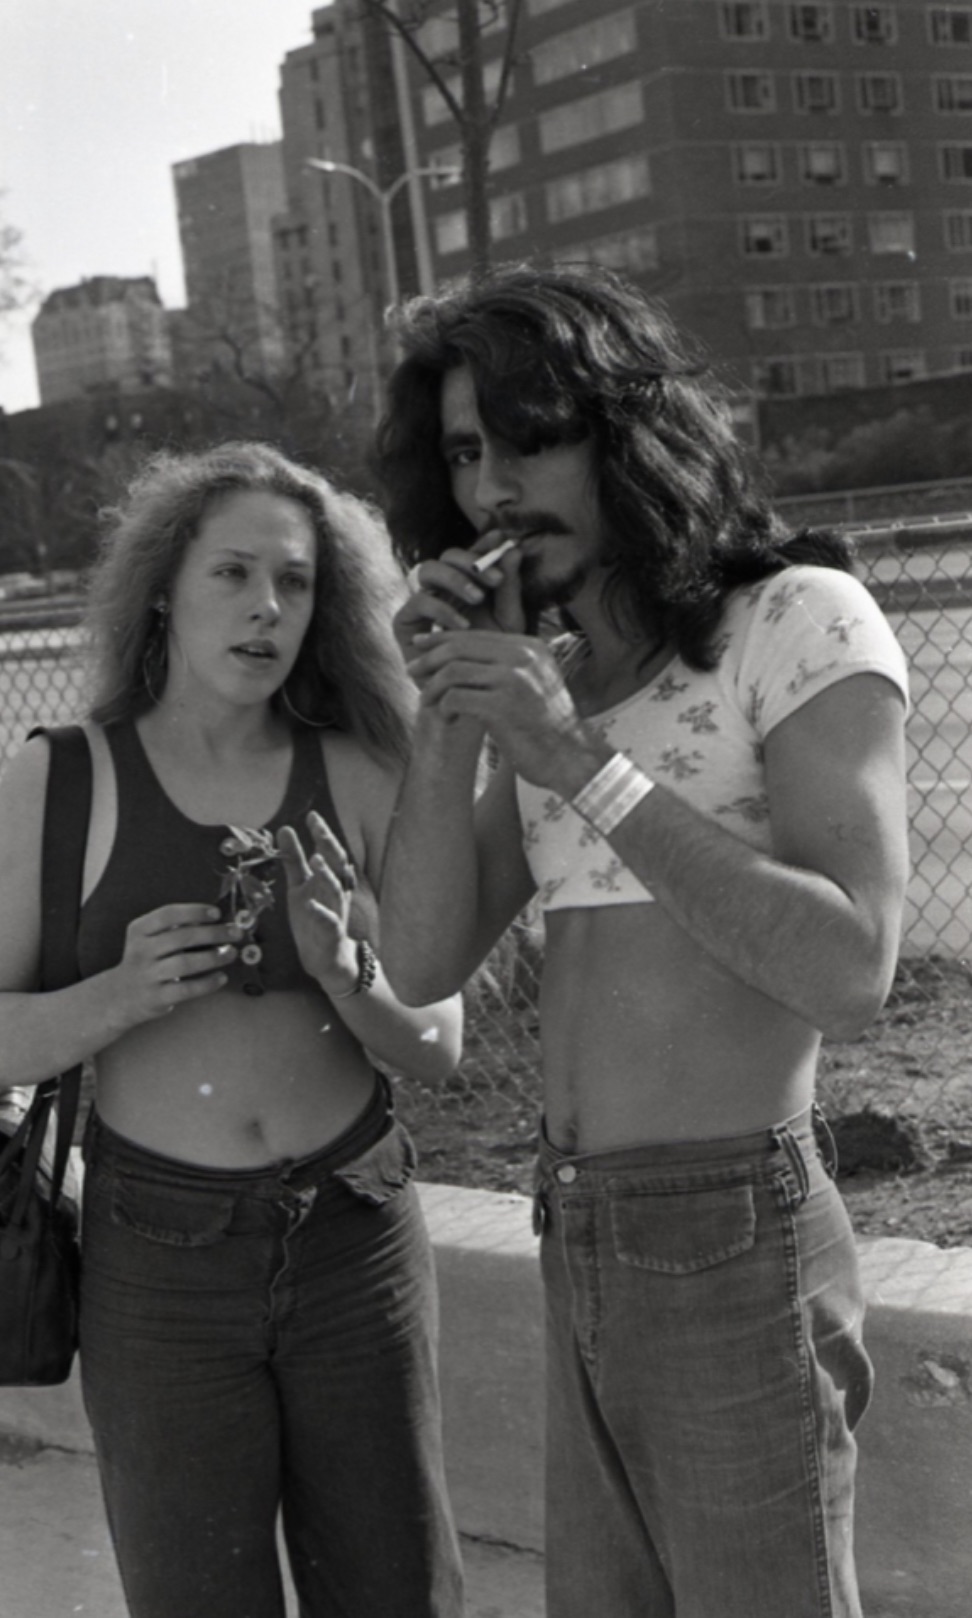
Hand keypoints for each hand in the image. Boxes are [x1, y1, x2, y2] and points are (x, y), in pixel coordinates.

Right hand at [110, 904, 236, 1024]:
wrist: (121, 995)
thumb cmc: (146, 961)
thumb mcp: (149, 939)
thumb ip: (175, 929)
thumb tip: (216, 921)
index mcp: (139, 931)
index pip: (168, 915)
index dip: (194, 912)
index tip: (216, 913)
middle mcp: (141, 951)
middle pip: (181, 938)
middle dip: (213, 933)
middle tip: (234, 932)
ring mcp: (148, 975)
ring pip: (185, 963)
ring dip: (213, 957)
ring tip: (231, 953)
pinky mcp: (157, 997)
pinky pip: (186, 989)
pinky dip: (207, 983)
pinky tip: (221, 977)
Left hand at [276, 813, 360, 995]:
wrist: (324, 956)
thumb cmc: (313, 917)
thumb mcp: (299, 885)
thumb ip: (294, 859)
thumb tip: (284, 829)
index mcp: (329, 878)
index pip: (329, 851)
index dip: (322, 834)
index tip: (312, 816)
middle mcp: (336, 892)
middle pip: (337, 865)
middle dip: (328, 846)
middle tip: (318, 828)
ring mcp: (335, 911)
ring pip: (335, 890)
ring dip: (327, 875)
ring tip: (316, 859)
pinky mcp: (331, 932)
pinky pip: (328, 921)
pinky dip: (321, 912)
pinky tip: (310, 903)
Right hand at [395, 535, 525, 667]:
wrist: (470, 695)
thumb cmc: (491, 658)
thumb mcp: (509, 622)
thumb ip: (511, 588)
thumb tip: (514, 550)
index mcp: (466, 585)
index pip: (471, 556)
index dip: (483, 543)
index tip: (502, 537)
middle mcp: (441, 590)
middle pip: (446, 556)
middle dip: (471, 561)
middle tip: (495, 578)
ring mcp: (421, 604)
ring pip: (428, 570)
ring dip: (454, 578)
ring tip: (478, 597)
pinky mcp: (405, 624)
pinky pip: (418, 603)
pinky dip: (442, 609)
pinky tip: (462, 625)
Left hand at [406, 628, 590, 786]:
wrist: (570, 758)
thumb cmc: (546, 726)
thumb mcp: (533, 682)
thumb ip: (506, 665)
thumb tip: (460, 652)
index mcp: (530, 647)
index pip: (475, 635)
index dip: (442, 639)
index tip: (420, 648)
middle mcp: (523, 657)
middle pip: (459, 648)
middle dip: (429, 659)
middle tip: (412, 671)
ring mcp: (513, 681)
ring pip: (452, 672)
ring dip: (432, 687)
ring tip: (425, 700)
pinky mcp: (501, 707)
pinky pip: (456, 698)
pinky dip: (444, 708)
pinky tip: (445, 717)